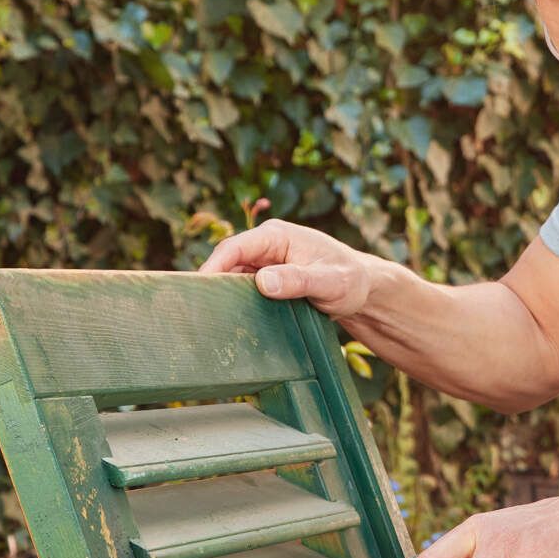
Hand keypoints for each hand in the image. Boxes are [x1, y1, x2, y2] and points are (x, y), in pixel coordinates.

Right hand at [198, 215, 376, 318]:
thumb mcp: (330, 283)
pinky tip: (230, 322)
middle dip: (212, 284)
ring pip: (231, 279)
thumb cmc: (351, 281)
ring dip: (223, 297)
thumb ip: (299, 281)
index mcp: (277, 236)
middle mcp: (266, 246)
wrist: (363, 289)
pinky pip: (242, 291)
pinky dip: (236, 303)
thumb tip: (264, 282)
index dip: (213, 267)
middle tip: (195, 311)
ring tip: (210, 320)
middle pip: (227, 263)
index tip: (198, 289)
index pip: (235, 247)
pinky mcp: (266, 280)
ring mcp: (264, 263)